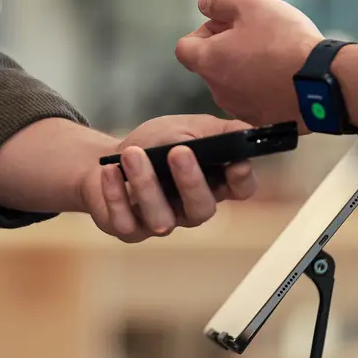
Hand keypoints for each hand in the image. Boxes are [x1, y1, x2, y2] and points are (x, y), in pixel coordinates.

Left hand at [81, 114, 262, 240]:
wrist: (109, 159)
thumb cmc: (154, 145)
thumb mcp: (187, 128)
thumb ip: (218, 131)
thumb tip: (249, 130)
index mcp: (212, 183)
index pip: (240, 190)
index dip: (241, 180)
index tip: (235, 163)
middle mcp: (190, 208)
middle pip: (202, 208)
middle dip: (191, 180)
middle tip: (178, 151)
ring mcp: (161, 222)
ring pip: (161, 217)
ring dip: (146, 184)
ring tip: (132, 154)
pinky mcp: (130, 230)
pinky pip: (126, 222)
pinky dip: (116, 195)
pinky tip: (111, 171)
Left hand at [176, 0, 323, 126]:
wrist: (321, 82)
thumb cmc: (282, 40)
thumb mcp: (252, 4)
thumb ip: (221, 2)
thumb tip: (203, 4)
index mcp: (209, 62)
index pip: (185, 48)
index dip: (203, 32)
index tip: (228, 25)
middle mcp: (218, 91)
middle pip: (210, 65)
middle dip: (226, 47)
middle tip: (256, 35)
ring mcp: (240, 110)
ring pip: (232, 83)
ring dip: (244, 68)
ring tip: (274, 55)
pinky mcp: (263, 121)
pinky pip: (254, 100)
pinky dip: (262, 87)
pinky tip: (284, 76)